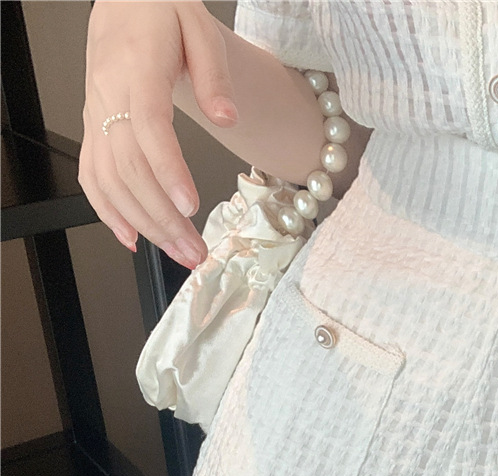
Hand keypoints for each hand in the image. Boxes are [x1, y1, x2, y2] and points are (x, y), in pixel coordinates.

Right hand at [80, 0, 237, 268]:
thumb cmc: (162, 12)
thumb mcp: (200, 28)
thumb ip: (215, 76)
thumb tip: (227, 118)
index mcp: (138, 70)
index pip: (149, 127)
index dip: (167, 170)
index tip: (190, 205)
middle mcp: (109, 96)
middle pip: (129, 167)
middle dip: (162, 216)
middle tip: (195, 250)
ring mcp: (96, 115)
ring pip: (110, 180)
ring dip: (143, 224)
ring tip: (177, 252)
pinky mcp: (93, 128)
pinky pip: (92, 175)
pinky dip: (107, 212)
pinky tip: (131, 239)